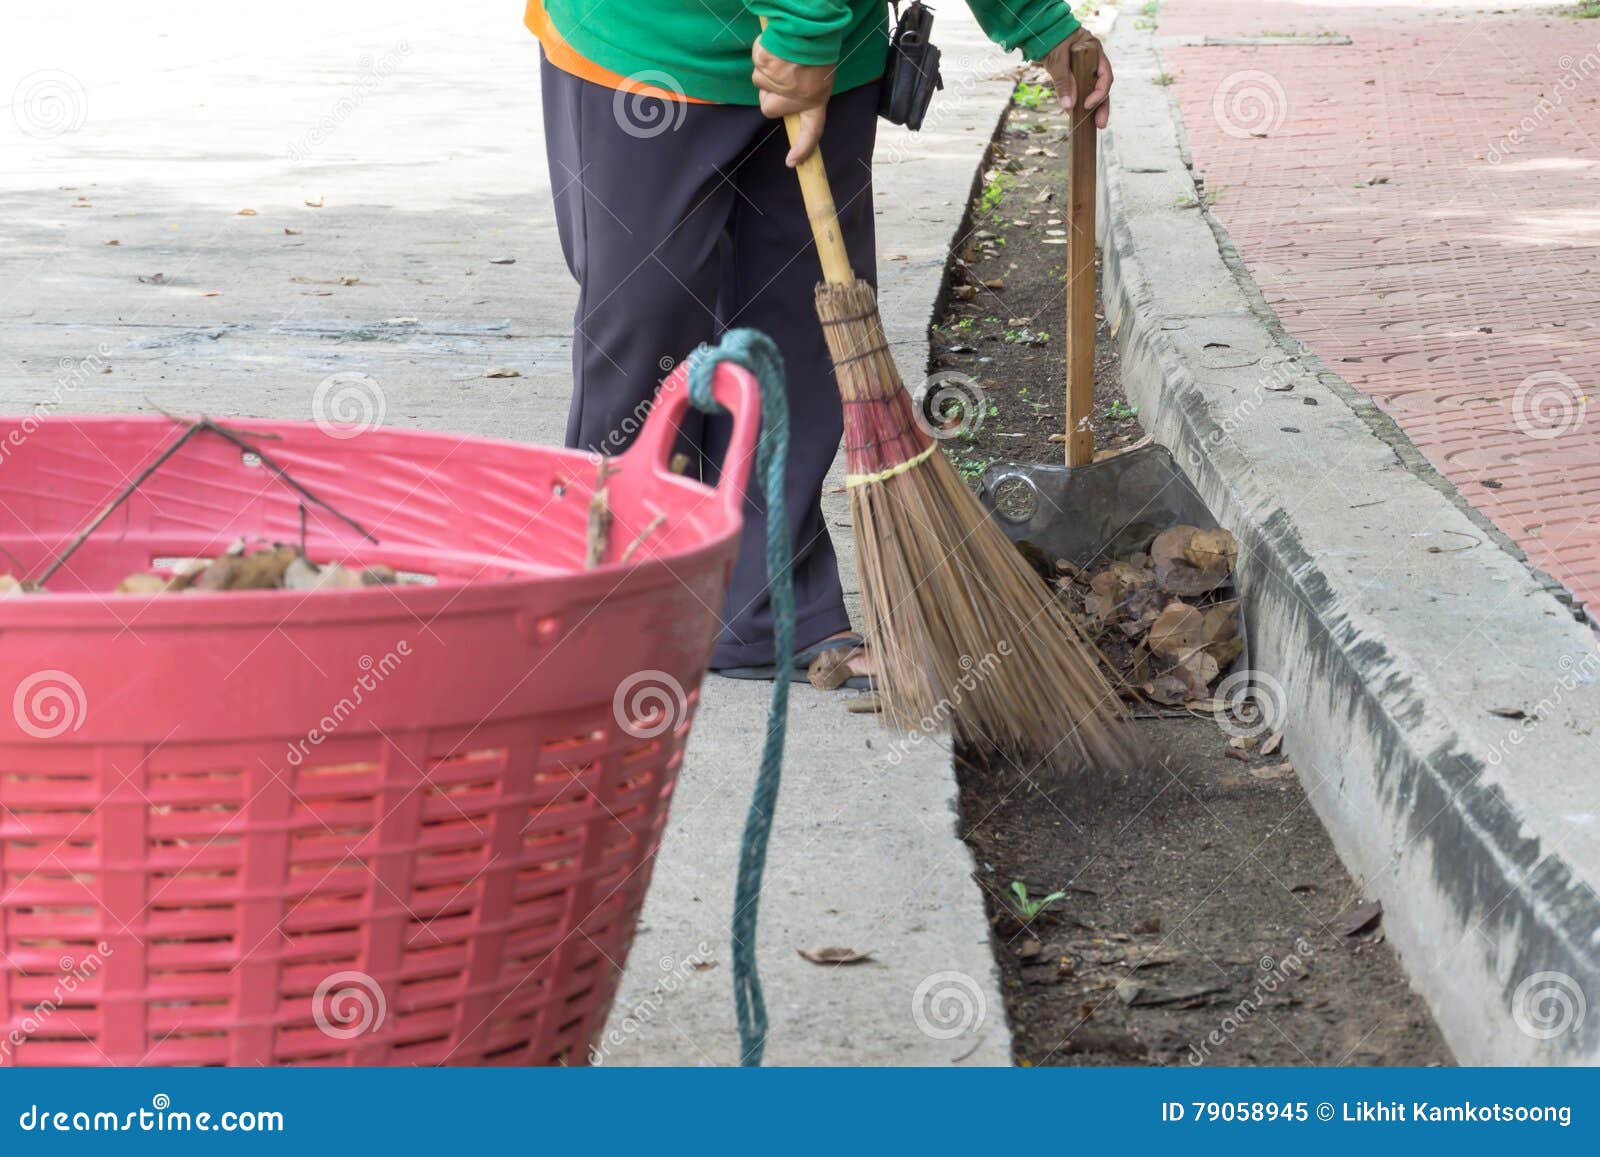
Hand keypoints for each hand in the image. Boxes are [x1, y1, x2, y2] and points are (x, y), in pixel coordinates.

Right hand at [752, 39, 834, 165]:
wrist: (808, 27)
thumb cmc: (817, 48)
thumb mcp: (819, 73)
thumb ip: (804, 90)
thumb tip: (782, 98)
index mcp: (815, 100)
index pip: (812, 131)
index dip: (803, 148)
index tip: (793, 162)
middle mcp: (794, 98)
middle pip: (769, 108)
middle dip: (770, 95)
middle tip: (783, 76)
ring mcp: (776, 85)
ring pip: (761, 84)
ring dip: (767, 72)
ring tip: (783, 56)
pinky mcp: (763, 68)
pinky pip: (757, 65)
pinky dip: (763, 56)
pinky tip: (775, 48)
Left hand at [1041, 27, 1112, 128]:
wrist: (1044, 33)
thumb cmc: (1053, 40)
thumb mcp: (1057, 61)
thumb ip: (1063, 82)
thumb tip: (1069, 106)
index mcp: (1095, 52)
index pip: (1105, 76)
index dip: (1099, 93)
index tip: (1087, 105)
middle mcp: (1095, 62)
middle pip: (1103, 87)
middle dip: (1102, 106)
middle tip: (1100, 124)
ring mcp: (1088, 69)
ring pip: (1095, 91)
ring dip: (1095, 108)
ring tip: (1095, 125)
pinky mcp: (1079, 76)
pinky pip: (1083, 91)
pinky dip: (1082, 103)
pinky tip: (1080, 115)